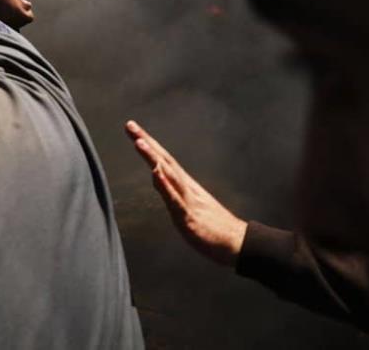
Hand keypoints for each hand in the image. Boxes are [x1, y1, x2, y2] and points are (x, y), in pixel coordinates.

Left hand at [125, 120, 247, 265]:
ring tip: (139, 142)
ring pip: (168, 174)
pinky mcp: (189, 216)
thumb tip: (156, 176)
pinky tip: (156, 173)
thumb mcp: (186, 206)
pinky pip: (175, 199)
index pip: (163, 159)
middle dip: (146, 142)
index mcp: (184, 185)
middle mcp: (186, 187)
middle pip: (164, 160)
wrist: (237, 243)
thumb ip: (170, 190)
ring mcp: (188, 200)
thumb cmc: (213, 226)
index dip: (148, 143)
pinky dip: (165, 186)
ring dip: (153, 157)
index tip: (133, 128)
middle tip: (130, 125)